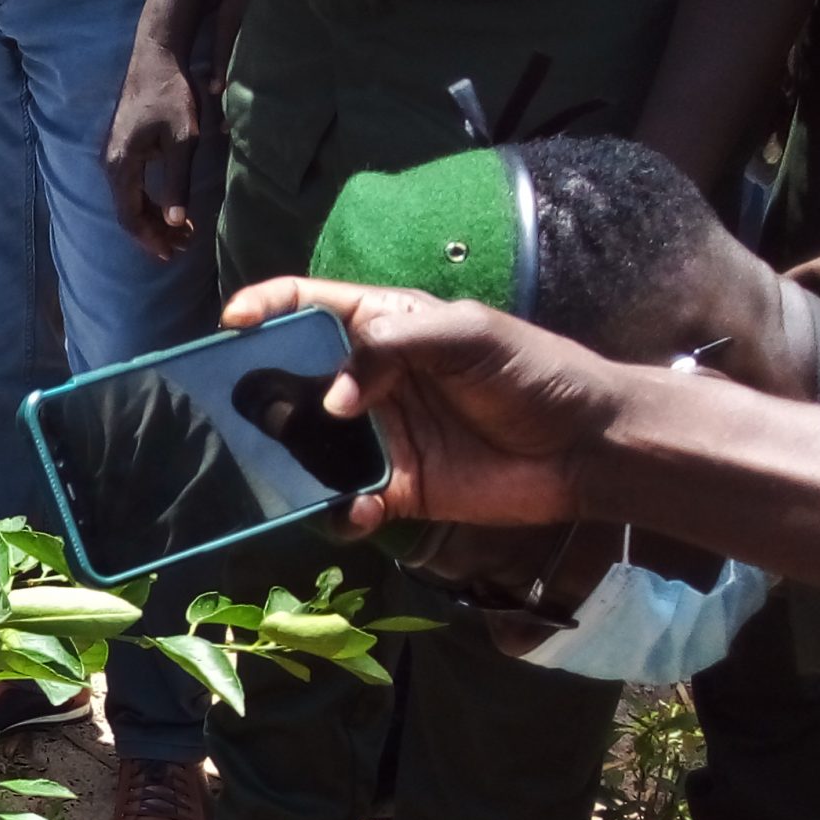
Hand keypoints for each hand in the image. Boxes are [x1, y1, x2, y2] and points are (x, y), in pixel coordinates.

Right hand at [103, 34, 203, 259]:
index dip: (150, 239)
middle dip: (154, 234)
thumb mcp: (183, 140)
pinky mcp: (119, 150)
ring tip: (180, 232)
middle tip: (183, 247)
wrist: (155, 58)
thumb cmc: (172, 95)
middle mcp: (110, 165)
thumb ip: (177, 181)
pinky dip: (148, 203)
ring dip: (153, 220)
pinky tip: (168, 207)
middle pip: (127, 213)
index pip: (130, 216)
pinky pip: (130, 187)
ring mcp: (112, 157)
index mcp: (122, 165)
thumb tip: (176, 222)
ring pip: (129, 201)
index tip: (171, 253)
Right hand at [222, 279, 628, 534]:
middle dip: (261, 396)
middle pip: (293, 381)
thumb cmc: (535, 373)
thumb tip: (332, 398)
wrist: (587, 447)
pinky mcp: (394, 492)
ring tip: (285, 471)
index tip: (231, 326)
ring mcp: (378, 439)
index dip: (266, 307)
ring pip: (307, 449)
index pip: (310, 305)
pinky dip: (338, 514)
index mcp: (385, 327)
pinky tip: (356, 512)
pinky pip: (344, 505)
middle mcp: (371, 381)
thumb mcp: (469, 334)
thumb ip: (394, 346)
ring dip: (289, 462)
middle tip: (245, 413)